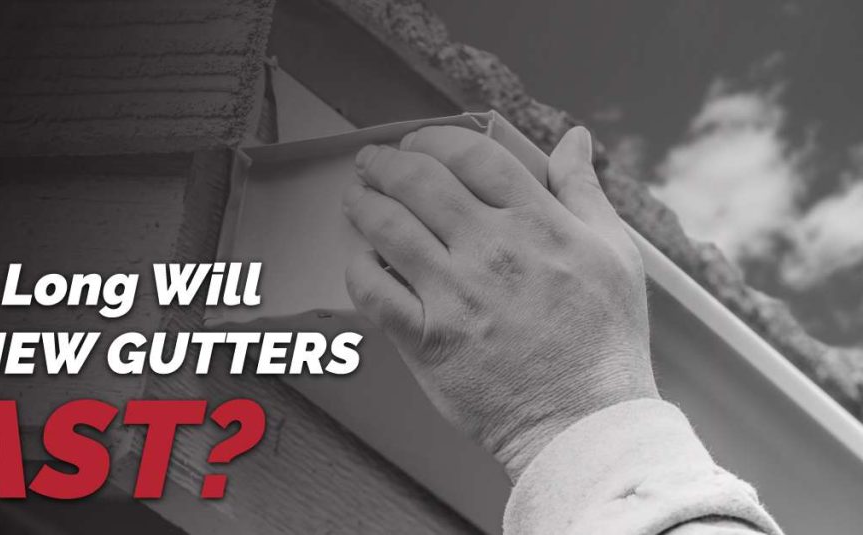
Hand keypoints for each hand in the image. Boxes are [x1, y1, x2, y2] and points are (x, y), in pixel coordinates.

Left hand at [342, 126, 658, 481]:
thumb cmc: (605, 341)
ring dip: (362, 204)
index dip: (434, 139)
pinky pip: (372, 290)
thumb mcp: (615, 253)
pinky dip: (357, 266)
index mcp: (537, 223)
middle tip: (372, 163)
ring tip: (355, 198)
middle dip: (385, 163)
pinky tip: (360, 257)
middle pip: (419, 181)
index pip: (471, 155)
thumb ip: (583, 190)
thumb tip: (574, 138)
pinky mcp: (426, 339)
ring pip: (387, 228)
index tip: (419, 143)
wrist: (585, 422)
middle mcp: (490, 251)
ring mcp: (454, 296)